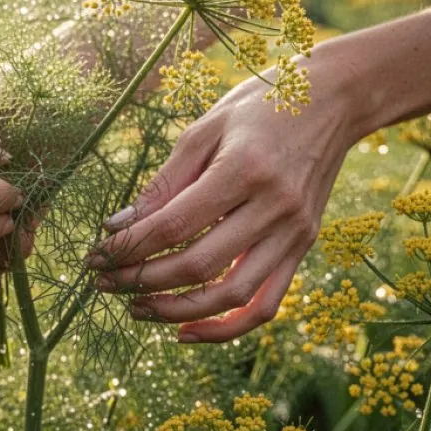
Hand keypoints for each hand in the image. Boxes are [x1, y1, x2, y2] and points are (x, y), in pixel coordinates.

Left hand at [88, 64, 359, 342]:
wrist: (335, 100)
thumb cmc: (261, 106)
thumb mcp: (205, 129)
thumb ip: (164, 182)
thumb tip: (118, 227)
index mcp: (244, 170)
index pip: (173, 226)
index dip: (128, 248)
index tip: (96, 257)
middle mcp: (274, 208)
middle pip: (198, 266)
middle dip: (142, 281)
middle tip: (105, 284)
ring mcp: (294, 233)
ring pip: (231, 297)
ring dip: (177, 311)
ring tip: (137, 309)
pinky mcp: (303, 248)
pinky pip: (265, 306)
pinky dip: (225, 327)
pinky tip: (186, 330)